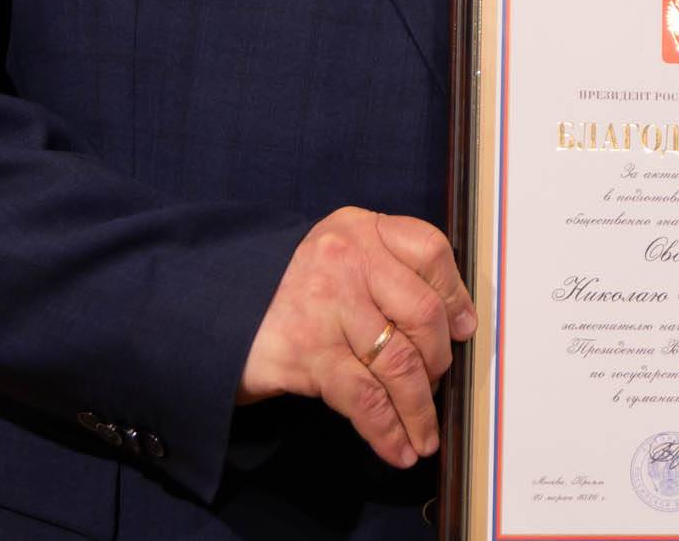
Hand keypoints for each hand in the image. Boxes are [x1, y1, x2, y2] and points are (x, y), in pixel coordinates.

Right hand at [238, 207, 477, 468]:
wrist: (213, 312)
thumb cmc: (292, 291)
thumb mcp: (341, 258)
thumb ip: (392, 274)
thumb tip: (457, 324)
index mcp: (360, 228)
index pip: (430, 252)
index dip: (455, 296)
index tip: (465, 330)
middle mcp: (345, 258)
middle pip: (422, 314)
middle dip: (439, 360)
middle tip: (436, 385)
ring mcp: (324, 305)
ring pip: (398, 363)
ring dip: (420, 409)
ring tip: (425, 435)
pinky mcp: (305, 353)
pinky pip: (364, 398)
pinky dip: (388, 430)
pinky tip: (399, 449)